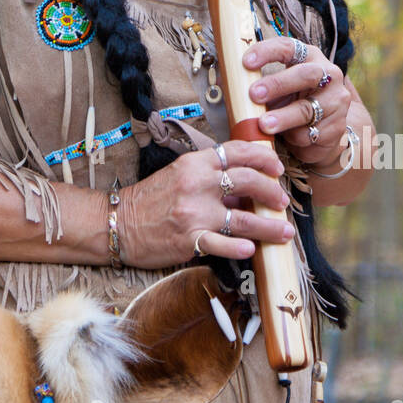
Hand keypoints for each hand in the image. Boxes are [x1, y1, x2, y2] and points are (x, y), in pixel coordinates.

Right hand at [116, 140, 294, 269]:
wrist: (118, 222)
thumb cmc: (150, 199)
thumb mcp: (179, 174)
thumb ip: (209, 176)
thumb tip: (245, 184)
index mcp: (195, 163)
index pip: (237, 152)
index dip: (263, 158)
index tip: (276, 167)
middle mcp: (197, 184)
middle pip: (248, 182)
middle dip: (272, 191)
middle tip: (282, 201)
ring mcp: (194, 213)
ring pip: (244, 219)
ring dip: (269, 226)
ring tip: (284, 231)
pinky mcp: (189, 239)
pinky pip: (222, 244)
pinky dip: (239, 247)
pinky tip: (252, 250)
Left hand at [243, 38, 350, 166]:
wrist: (323, 132)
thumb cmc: (292, 103)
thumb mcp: (276, 90)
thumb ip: (257, 84)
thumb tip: (224, 80)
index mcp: (309, 57)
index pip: (288, 47)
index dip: (267, 52)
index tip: (245, 62)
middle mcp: (327, 75)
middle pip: (305, 75)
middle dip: (277, 84)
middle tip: (254, 94)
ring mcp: (335, 101)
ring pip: (307, 109)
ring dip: (283, 117)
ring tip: (263, 124)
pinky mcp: (337, 127)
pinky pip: (312, 133)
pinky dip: (295, 137)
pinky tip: (287, 138)